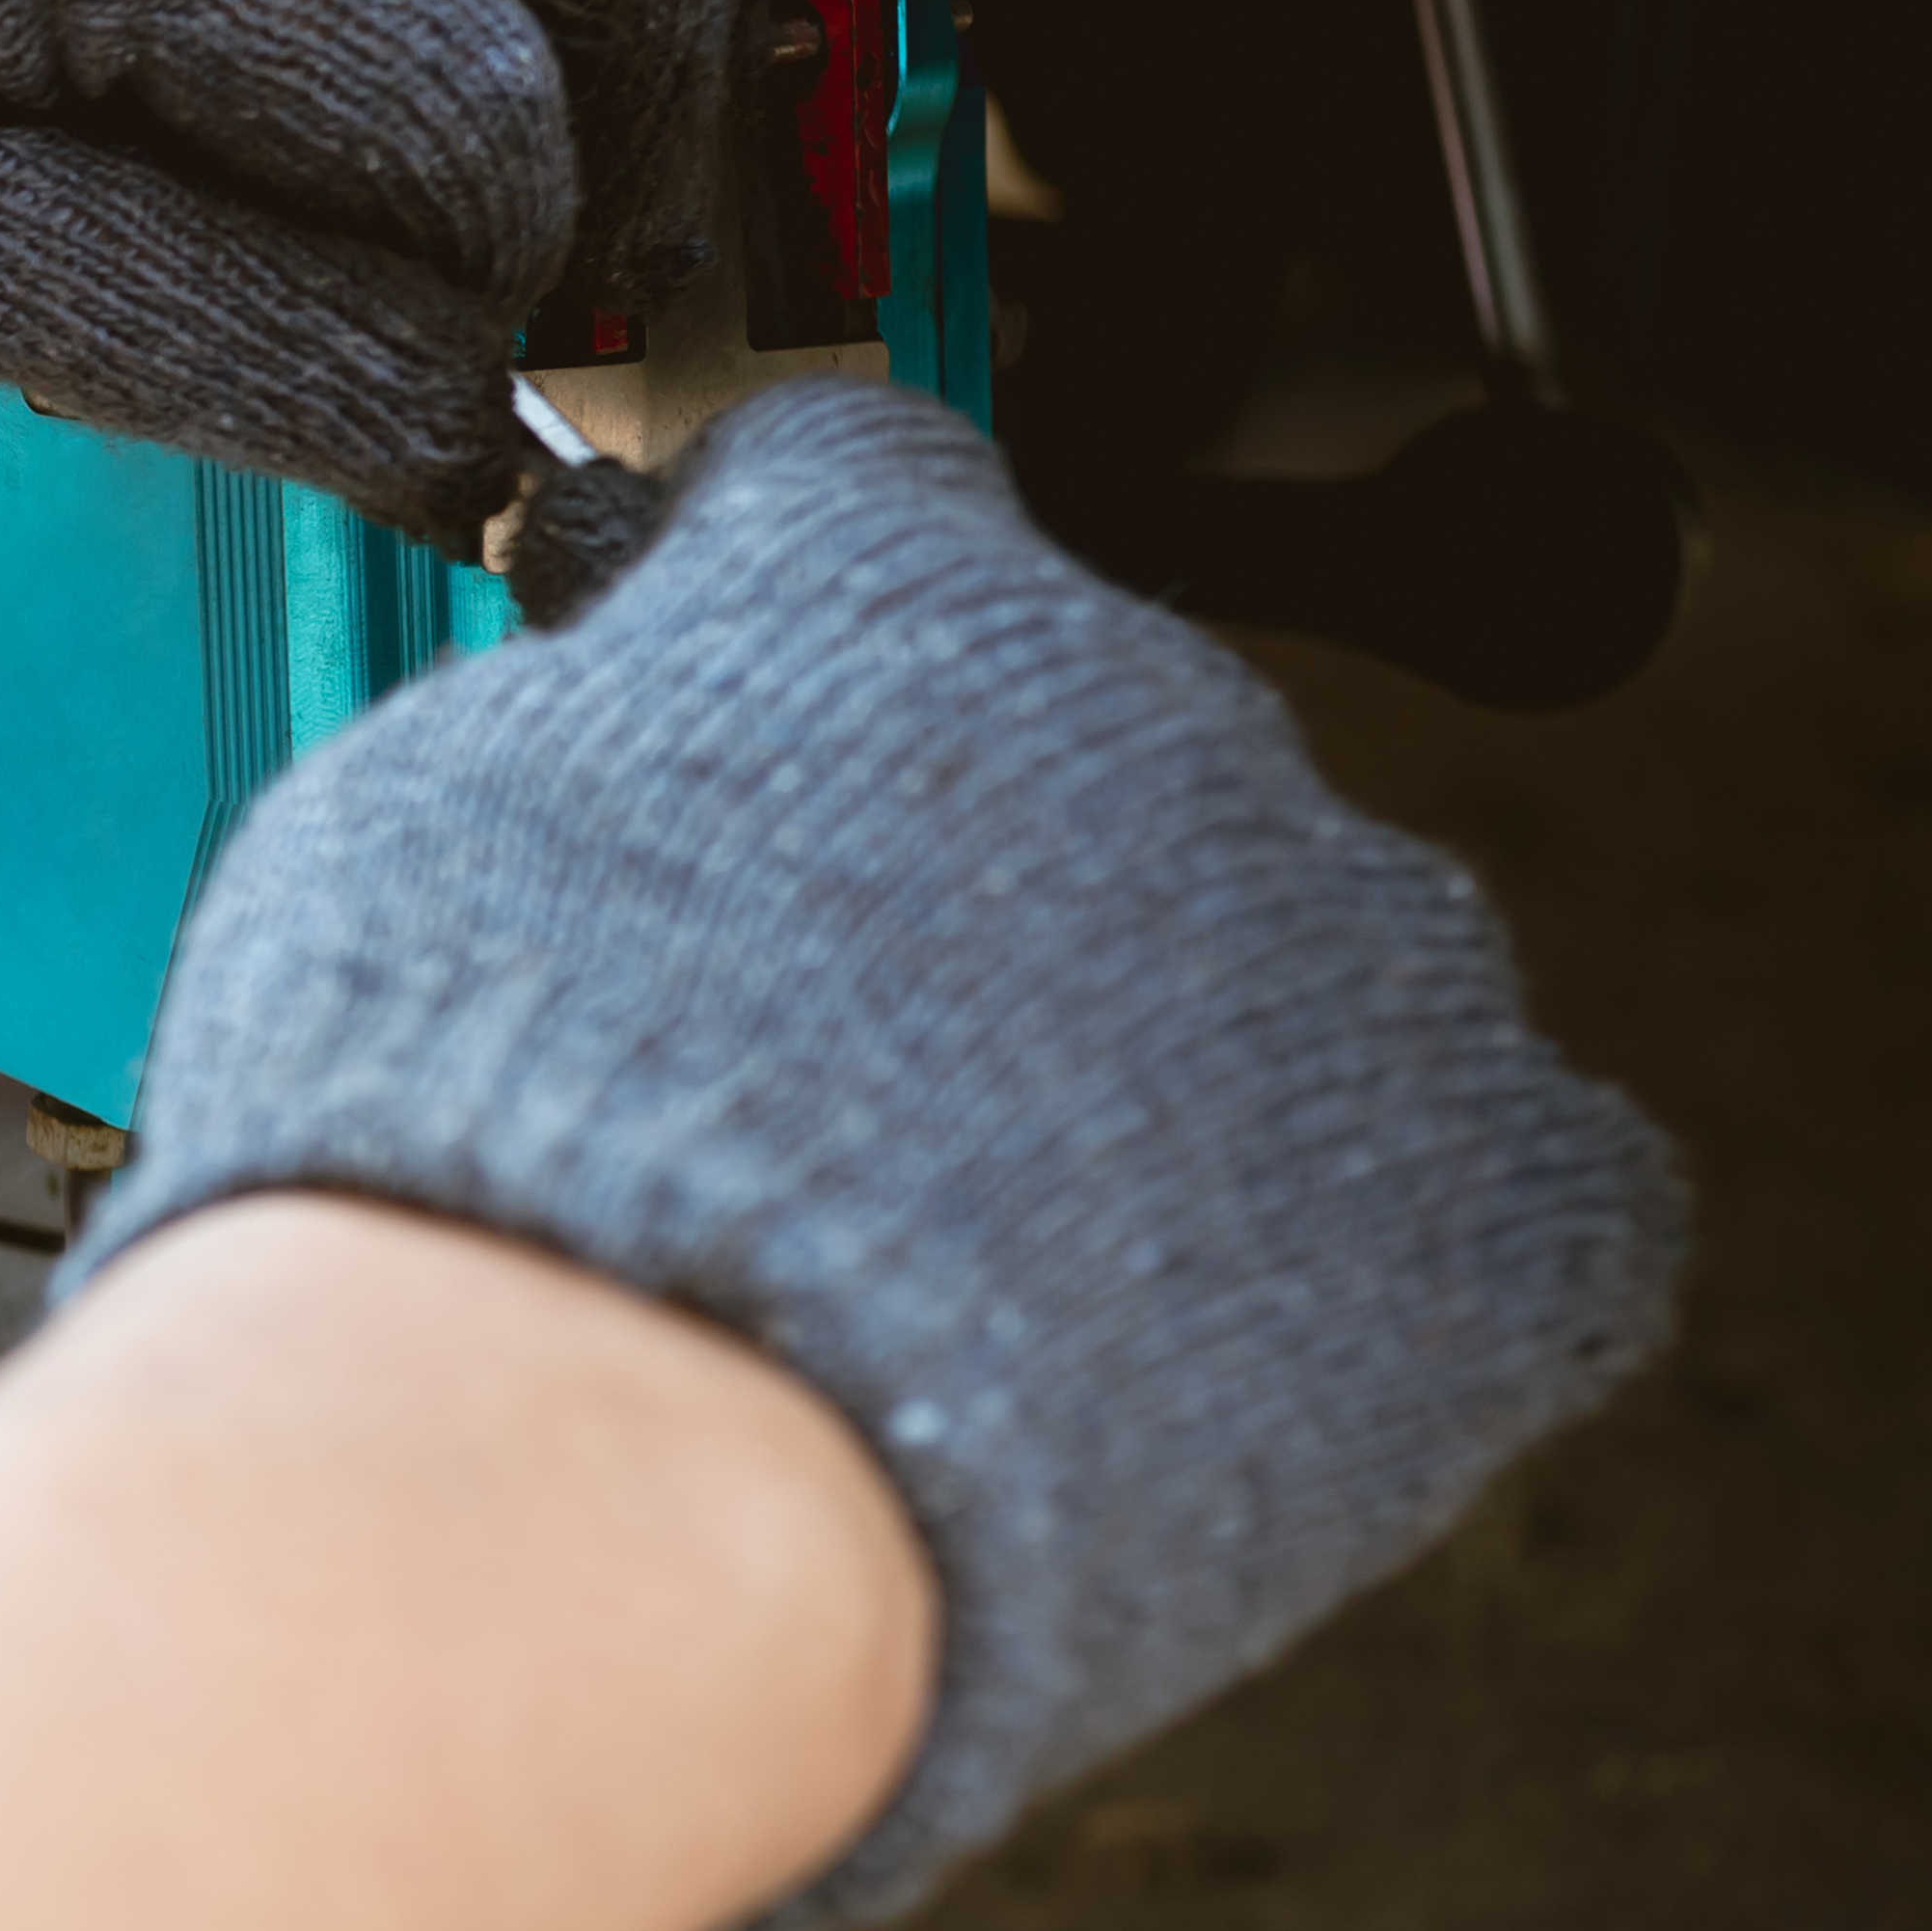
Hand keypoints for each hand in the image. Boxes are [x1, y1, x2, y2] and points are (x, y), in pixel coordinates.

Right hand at [64, 378, 1683, 1930]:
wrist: (603, 1450)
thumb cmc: (460, 1142)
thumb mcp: (400, 818)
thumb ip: (565, 734)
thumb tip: (589, 740)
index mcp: (886, 569)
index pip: (870, 480)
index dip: (774, 593)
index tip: (720, 683)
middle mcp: (1155, 706)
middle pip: (1092, 737)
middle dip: (967, 876)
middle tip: (809, 1058)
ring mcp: (1351, 959)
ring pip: (1302, 955)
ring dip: (1172, 1056)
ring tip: (983, 1242)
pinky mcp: (1501, 1216)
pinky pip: (1531, 1185)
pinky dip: (1408, 1241)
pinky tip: (1237, 1315)